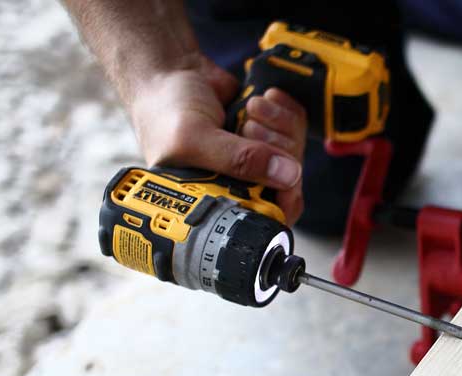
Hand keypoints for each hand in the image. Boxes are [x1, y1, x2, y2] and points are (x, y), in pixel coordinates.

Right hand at [127, 55, 307, 224]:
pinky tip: (264, 99)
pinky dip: (285, 110)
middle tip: (248, 128)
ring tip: (250, 110)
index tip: (281, 174)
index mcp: (219, 198)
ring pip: (296, 152)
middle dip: (276, 148)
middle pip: (290, 182)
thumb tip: (286, 176)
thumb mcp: (194, 139)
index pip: (267, 218)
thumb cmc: (165, 111)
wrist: (168, 71)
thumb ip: (237, 160)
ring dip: (279, 124)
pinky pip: (296, 126)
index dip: (282, 197)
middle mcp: (242, 182)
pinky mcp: (268, 130)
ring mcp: (258, 157)